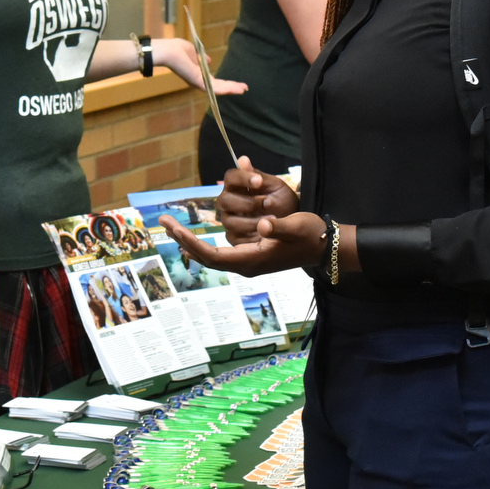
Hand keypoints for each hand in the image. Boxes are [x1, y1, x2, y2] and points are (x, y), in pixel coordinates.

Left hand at [153, 38, 248, 95]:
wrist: (167, 52)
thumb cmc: (176, 49)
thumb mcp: (193, 52)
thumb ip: (201, 58)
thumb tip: (208, 60)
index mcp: (198, 74)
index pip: (214, 81)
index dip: (225, 82)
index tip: (237, 83)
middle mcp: (199, 81)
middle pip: (218, 87)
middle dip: (231, 87)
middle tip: (244, 88)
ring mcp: (199, 83)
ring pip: (219, 89)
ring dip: (232, 89)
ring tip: (243, 89)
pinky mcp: (199, 83)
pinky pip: (216, 88)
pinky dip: (228, 89)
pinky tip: (237, 89)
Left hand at [159, 210, 325, 275]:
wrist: (324, 248)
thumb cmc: (310, 235)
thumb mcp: (295, 227)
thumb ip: (277, 226)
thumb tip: (263, 224)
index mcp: (252, 260)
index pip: (212, 256)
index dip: (191, 242)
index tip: (175, 228)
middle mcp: (246, 266)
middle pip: (206, 258)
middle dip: (184, 240)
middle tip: (164, 222)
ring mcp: (248, 264)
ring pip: (211, 258)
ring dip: (191, 243)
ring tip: (173, 228)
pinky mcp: (251, 258)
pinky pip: (219, 257)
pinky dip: (203, 248)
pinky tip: (192, 240)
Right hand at [214, 155, 300, 244]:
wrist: (293, 223)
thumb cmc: (283, 202)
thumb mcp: (276, 187)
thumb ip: (259, 176)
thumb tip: (243, 159)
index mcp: (238, 185)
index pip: (230, 177)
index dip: (242, 178)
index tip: (259, 181)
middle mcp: (229, 202)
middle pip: (223, 200)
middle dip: (246, 203)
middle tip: (265, 203)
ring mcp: (230, 220)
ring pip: (228, 221)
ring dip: (250, 221)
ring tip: (270, 220)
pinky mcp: (233, 238)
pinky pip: (234, 237)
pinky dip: (251, 235)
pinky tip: (265, 233)